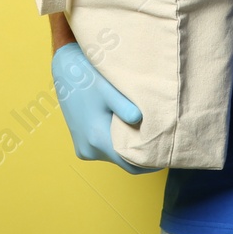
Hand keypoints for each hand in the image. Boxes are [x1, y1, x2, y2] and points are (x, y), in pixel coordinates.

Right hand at [51, 43, 158, 173]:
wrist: (66, 69)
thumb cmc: (89, 76)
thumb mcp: (108, 89)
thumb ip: (125, 107)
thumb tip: (141, 122)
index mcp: (96, 138)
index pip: (130, 164)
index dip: (150, 162)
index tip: (166, 153)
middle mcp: (88, 149)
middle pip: (123, 162)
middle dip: (141, 154)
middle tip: (160, 141)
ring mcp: (83, 148)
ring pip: (114, 156)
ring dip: (128, 147)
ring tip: (144, 131)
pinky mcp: (82, 143)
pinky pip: (105, 150)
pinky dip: (117, 143)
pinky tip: (125, 126)